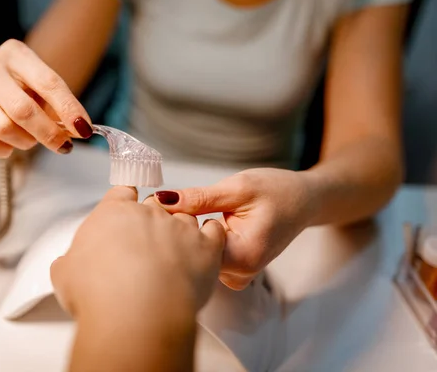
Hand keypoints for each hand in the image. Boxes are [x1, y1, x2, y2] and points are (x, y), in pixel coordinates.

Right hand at [0, 39, 93, 157]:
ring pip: (3, 128)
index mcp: (15, 53)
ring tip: (32, 138)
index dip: (68, 109)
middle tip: (63, 145)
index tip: (83, 130)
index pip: (47, 83)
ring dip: (26, 141)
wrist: (0, 84)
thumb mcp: (48, 89)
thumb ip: (64, 106)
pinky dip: (4, 150)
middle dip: (48, 133)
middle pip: (22, 110)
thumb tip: (80, 130)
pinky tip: (11, 144)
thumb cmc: (28, 87)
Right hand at [50, 186, 225, 321]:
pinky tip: (208, 241)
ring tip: (178, 249)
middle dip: (152, 221)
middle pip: (154, 205)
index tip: (127, 205)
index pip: (122, 193)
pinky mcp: (206, 247)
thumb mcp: (66, 275)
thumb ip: (71, 262)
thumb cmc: (99, 293)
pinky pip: (214, 231)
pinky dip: (212, 235)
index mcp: (114, 213)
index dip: (125, 200)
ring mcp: (180, 227)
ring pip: (185, 216)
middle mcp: (149, 213)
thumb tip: (70, 265)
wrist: (136, 314)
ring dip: (182, 229)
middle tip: (147, 245)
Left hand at [154, 168, 316, 289]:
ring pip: (198, 259)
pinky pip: (207, 258)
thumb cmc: (277, 191)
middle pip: (193, 258)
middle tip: (168, 208)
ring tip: (191, 214)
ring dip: (189, 238)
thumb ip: (199, 198)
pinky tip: (200, 225)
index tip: (160, 209)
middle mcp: (241, 273)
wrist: (304, 200)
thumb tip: (162, 200)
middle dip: (178, 234)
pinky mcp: (234, 270)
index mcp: (244, 256)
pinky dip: (200, 242)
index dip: (173, 229)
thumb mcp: (237, 188)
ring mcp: (238, 274)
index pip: (192, 251)